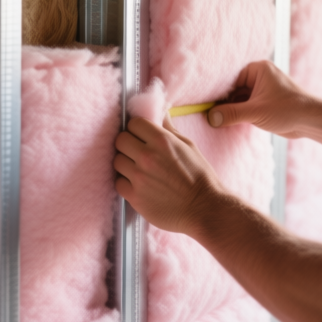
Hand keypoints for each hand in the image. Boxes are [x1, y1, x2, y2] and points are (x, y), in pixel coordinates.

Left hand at [114, 115, 223, 234]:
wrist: (205, 208)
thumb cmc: (200, 177)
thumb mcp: (189, 146)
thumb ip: (169, 129)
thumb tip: (160, 113)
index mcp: (162, 140)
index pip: (133, 123)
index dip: (137, 128)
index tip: (142, 135)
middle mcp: (147, 157)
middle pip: (120, 140)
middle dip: (128, 143)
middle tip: (137, 151)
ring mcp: (139, 177)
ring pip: (117, 161)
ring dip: (125, 162)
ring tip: (139, 168)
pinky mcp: (135, 197)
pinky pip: (118, 182)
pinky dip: (125, 182)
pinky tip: (138, 184)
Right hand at [208, 60, 313, 136]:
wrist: (311, 122)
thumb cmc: (288, 110)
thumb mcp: (256, 112)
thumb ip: (231, 114)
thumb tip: (210, 117)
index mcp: (258, 69)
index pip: (230, 78)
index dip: (217, 91)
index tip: (203, 102)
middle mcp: (259, 77)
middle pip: (232, 89)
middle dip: (223, 102)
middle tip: (206, 113)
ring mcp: (261, 91)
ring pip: (238, 99)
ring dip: (230, 110)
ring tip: (215, 119)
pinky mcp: (264, 103)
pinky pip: (245, 106)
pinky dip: (237, 114)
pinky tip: (227, 122)